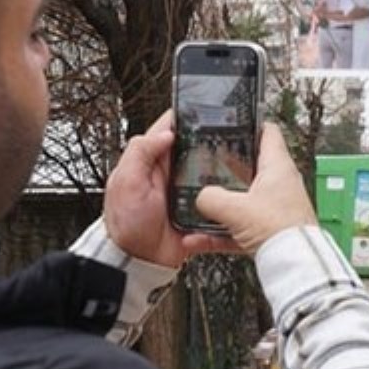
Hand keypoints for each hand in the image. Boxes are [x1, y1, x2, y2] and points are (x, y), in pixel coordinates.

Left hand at [103, 111, 235, 266]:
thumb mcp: (126, 182)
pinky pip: (216, 198)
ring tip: (242, 158)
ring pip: (210, 170)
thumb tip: (166, 131)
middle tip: (233, 132)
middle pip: (196, 147)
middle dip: (212, 139)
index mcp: (150, 161)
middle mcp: (169, 173)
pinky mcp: (198, 210)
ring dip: (222, 167)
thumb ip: (140, 153)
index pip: (169, 128)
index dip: (185, 115)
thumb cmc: (125, 225)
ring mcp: (185, 191)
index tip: (204, 106)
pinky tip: (236, 188)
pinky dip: (225, 194)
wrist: (138, 262)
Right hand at [196, 122, 315, 252]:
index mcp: (278, 166)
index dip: (251, 124)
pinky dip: (221, 232)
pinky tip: (199, 239)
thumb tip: (202, 197)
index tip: (234, 123)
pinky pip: (240, 226)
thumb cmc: (281, 230)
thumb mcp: (236, 208)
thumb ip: (212, 198)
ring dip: (222, 204)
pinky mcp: (271, 229)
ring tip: (200, 204)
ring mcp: (276, 207)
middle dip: (227, 167)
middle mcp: (280, 184)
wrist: (295, 264)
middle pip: (251, 166)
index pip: (268, 132)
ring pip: (244, 199)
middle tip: (208, 164)